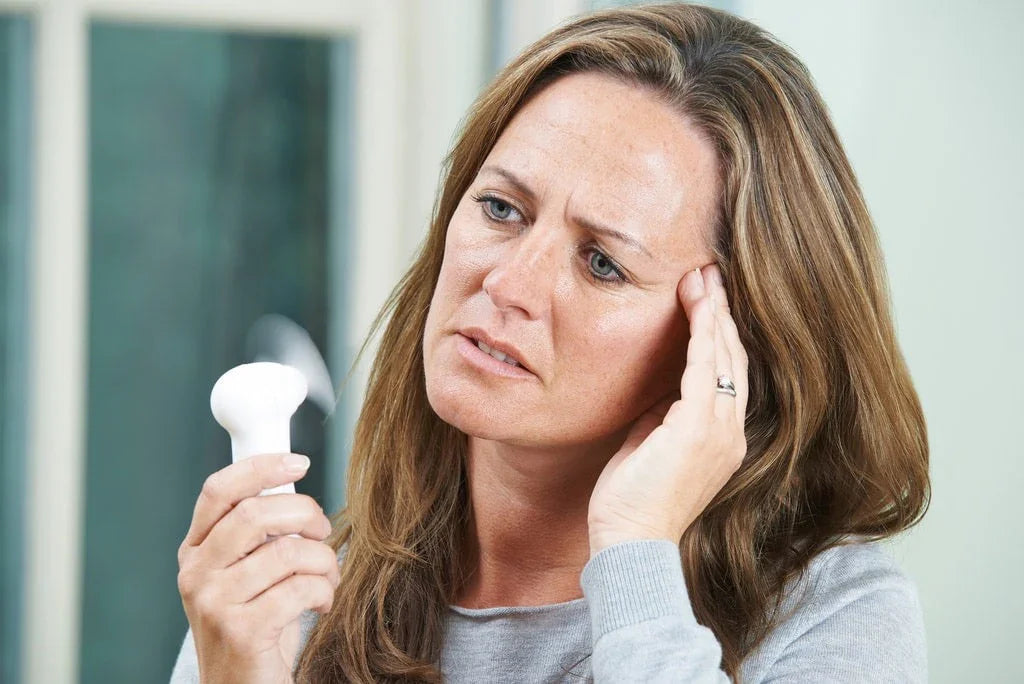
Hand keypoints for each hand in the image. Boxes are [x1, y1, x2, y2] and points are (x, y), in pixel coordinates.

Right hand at [176, 453, 338, 683]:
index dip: (261, 468)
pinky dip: (324, 591)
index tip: (299, 462)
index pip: (219, 490)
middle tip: (322, 531)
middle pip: (256, 514)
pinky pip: (299, 589)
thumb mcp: (246, 575)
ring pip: (286, 552)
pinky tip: (322, 603)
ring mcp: (214, 603)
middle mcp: (196, 574)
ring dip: (323, 560)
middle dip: (305, 514)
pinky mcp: (242, 631)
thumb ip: (257, 535)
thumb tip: (293, 487)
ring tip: (327, 577)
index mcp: (195, 552)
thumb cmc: (255, 627)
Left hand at [587, 264, 748, 557]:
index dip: (720, 333)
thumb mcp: (652, 445)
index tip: (708, 297)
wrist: (631, 542)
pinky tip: (697, 303)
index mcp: (722, 438)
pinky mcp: (699, 430)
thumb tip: (660, 385)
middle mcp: (730, 432)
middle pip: (733, 357)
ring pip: (724, 356)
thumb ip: (663, 414)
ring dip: (714, 312)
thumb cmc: (634, 499)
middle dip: (721, 312)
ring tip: (704, 275)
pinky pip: (706, 368)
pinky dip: (703, 331)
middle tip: (710, 272)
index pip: (727, 373)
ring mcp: (719, 431)